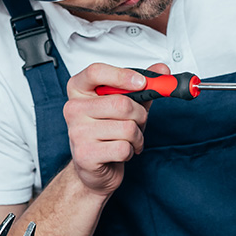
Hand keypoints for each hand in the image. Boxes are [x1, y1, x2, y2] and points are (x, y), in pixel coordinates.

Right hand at [63, 62, 169, 193]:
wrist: (95, 166)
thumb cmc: (109, 130)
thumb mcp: (127, 103)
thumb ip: (143, 85)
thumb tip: (162, 70)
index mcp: (79, 90)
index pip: (95, 72)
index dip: (122, 75)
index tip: (142, 82)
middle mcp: (73, 109)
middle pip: (121, 103)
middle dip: (140, 115)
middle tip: (138, 122)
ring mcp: (77, 132)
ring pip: (127, 128)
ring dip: (137, 136)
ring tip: (128, 139)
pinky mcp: (85, 155)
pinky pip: (123, 148)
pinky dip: (131, 151)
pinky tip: (121, 152)